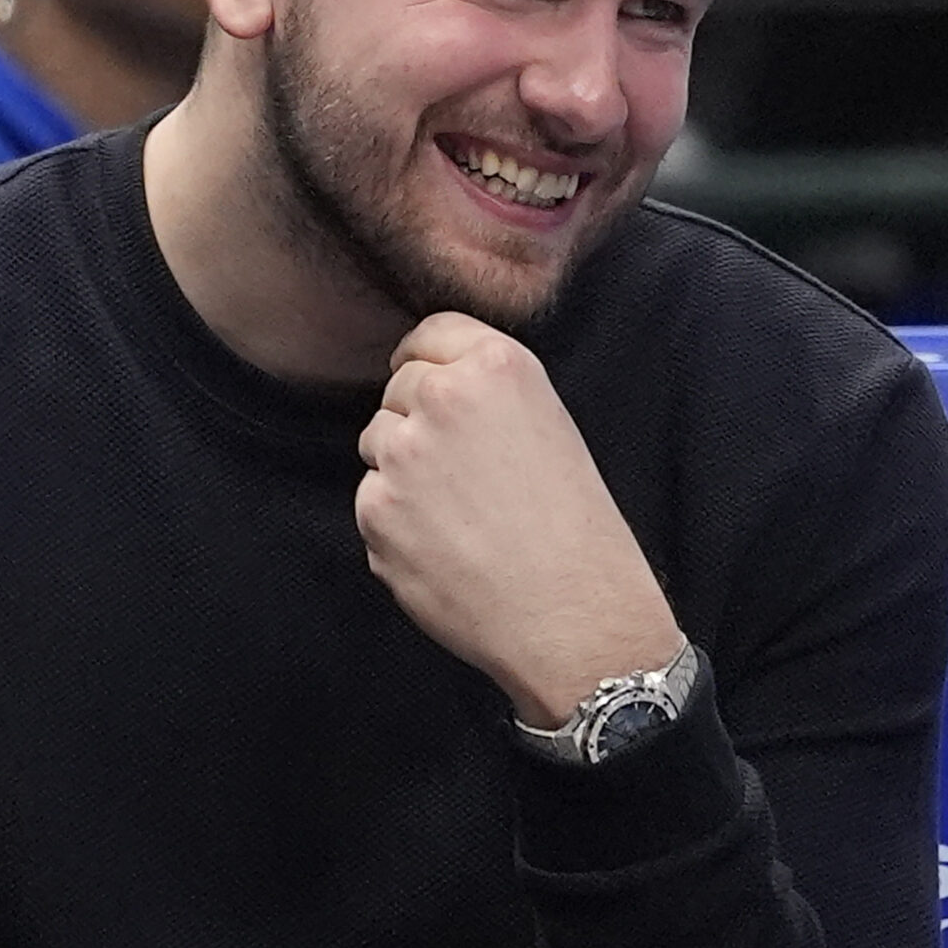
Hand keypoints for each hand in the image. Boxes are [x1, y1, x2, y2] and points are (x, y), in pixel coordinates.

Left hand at [356, 313, 681, 726]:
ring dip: (402, 472)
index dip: (426, 361)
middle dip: (418, 422)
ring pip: (378, 443)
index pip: (429, 333)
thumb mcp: (549, 424)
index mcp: (497, 366)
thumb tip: (425, 388)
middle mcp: (442, 396)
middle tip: (465, 475)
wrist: (573, 614)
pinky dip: (397, 525)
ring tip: (462, 517)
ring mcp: (402, 452)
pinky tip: (446, 550)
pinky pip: (371, 501)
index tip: (430, 387)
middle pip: (398, 390)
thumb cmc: (576, 528)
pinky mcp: (376, 508)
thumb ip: (485, 394)